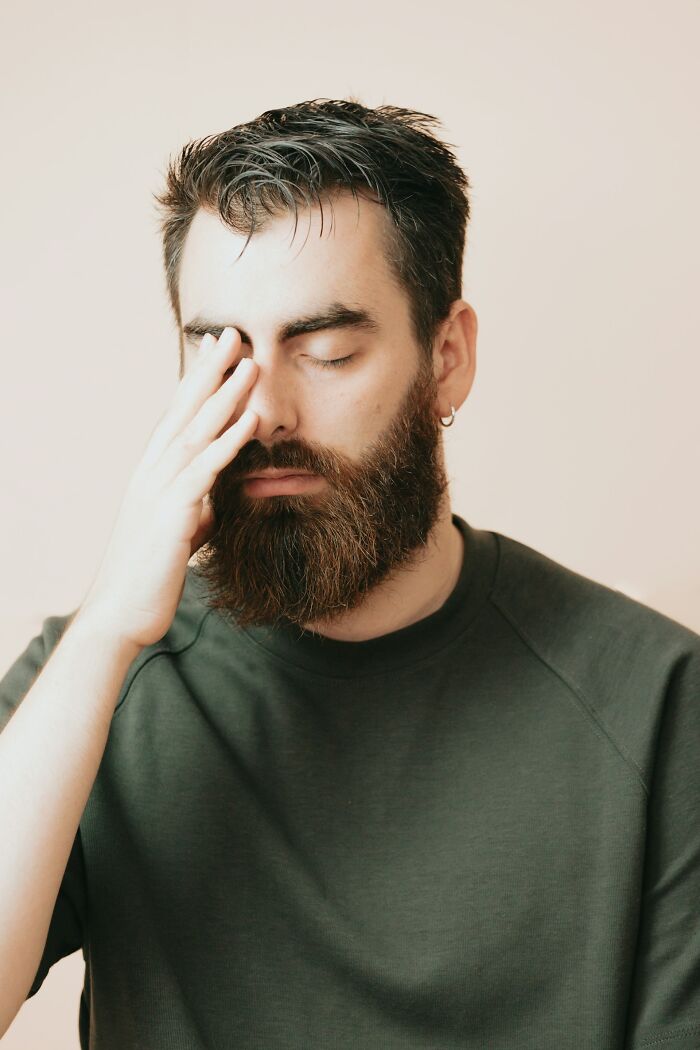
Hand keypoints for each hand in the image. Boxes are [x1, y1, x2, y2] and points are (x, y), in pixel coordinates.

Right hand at [79, 327, 257, 648]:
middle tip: (234, 333)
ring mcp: (158, 491)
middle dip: (210, 371)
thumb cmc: (149, 575)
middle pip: (183, 411)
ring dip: (225, 396)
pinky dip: (228, 444)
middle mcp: (151, 473)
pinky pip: (203, 472)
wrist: (121, 616)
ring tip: (250, 364)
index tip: (219, 349)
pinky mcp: (171, 516)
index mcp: (152, 473)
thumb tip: (214, 500)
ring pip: (195, 433)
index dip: (198, 380)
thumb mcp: (179, 532)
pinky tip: (249, 422)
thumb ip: (196, 508)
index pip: (177, 416)